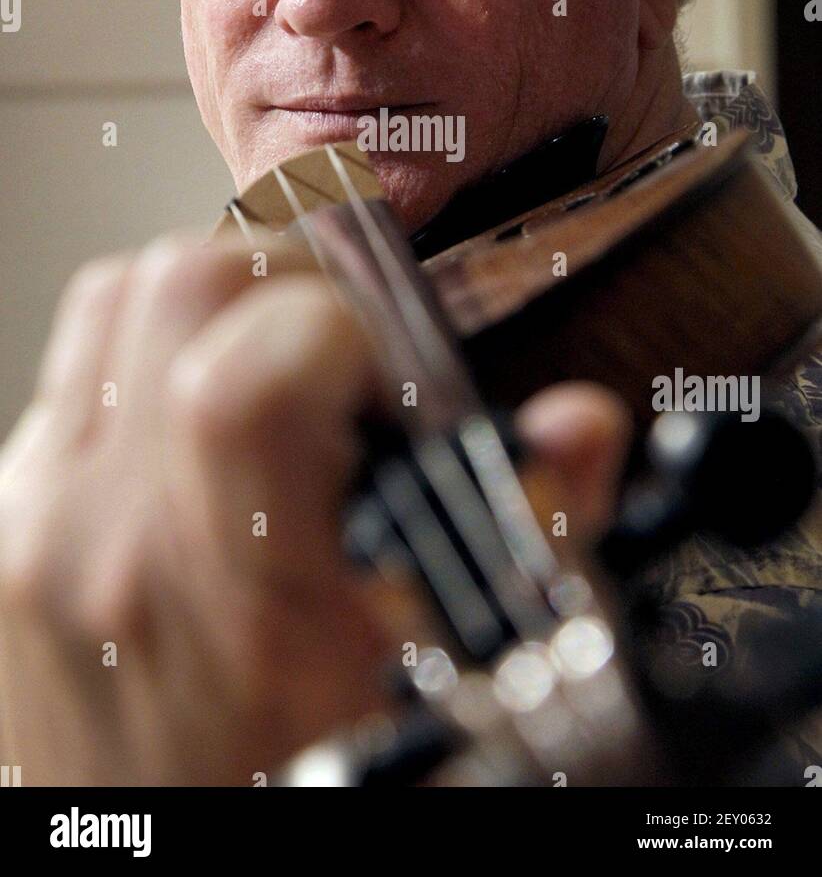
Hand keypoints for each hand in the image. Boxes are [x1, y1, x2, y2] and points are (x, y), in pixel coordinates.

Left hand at [0, 231, 628, 784]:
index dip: (341, 324)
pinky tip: (200, 424)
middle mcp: (104, 550)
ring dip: (213, 299)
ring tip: (274, 360)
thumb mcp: (432, 689)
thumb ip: (521, 541)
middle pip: (176, 287)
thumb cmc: (291, 780)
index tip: (387, 363)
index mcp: (236, 607)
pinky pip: (75, 368)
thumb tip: (577, 426)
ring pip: (116, 300)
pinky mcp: (3, 514)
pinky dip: (151, 354)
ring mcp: (34, 525)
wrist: (141, 850)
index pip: (248, 379)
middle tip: (340, 340)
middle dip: (286, 276)